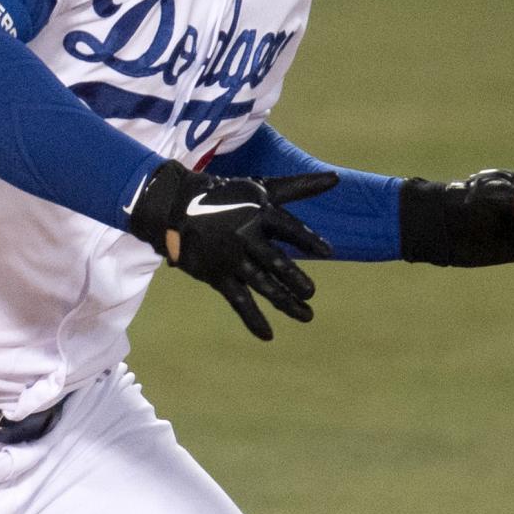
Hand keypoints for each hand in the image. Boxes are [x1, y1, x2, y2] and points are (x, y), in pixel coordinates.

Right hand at [128, 163, 338, 340]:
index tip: (328, 252)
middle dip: (294, 279)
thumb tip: (335, 178)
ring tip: (307, 315)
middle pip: (275, 261)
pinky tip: (268, 335)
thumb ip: (299, 187)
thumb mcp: (262, 188)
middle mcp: (246, 236)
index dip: (308, 240)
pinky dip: (253, 319)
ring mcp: (231, 259)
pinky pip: (238, 301)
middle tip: (311, 293)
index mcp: (259, 213)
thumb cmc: (229, 197)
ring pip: (262, 284)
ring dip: (285, 302)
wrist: (178, 208)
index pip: (289, 228)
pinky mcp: (218, 276)